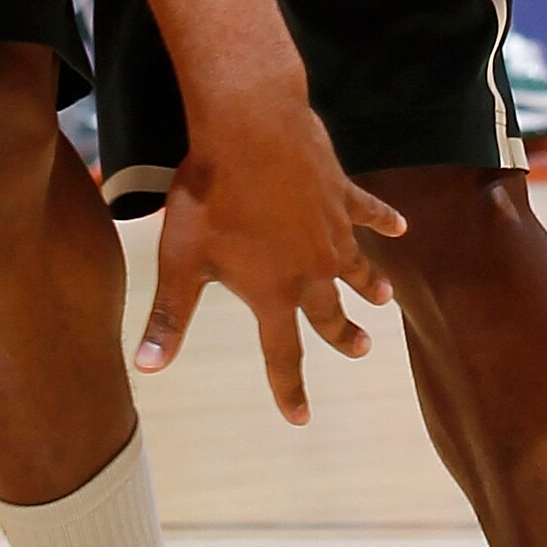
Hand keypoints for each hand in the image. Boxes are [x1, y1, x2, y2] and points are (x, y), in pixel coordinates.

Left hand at [135, 78, 405, 425]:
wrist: (249, 129)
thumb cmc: (209, 195)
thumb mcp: (180, 260)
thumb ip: (169, 317)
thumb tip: (146, 368)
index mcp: (272, 291)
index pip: (282, 354)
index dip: (289, 389)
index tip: (300, 418)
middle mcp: (310, 268)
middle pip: (329, 314)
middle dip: (343, 336)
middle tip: (360, 349)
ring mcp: (332, 229)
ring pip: (355, 266)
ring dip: (369, 284)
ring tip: (383, 299)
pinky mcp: (341, 192)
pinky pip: (368, 212)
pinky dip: (384, 221)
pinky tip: (399, 227)